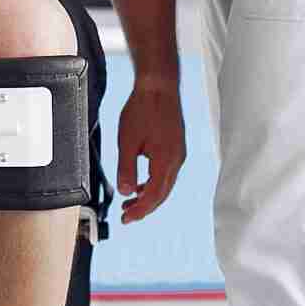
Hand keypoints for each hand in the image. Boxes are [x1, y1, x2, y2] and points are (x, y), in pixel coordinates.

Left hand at [112, 79, 187, 223]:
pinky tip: (141, 183)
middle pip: (162, 194)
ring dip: (149, 196)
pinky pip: (167, 173)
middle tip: (126, 216)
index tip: (126, 219)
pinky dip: (154, 183)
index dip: (140, 211)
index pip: (154, 196)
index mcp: (166, 160)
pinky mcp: (175, 147)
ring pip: (165, 184)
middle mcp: (176, 159)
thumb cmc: (144, 108)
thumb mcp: (127, 141)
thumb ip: (127, 169)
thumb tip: (126, 191)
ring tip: (131, 202)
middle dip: (145, 208)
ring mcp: (178, 153)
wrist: (159, 86)